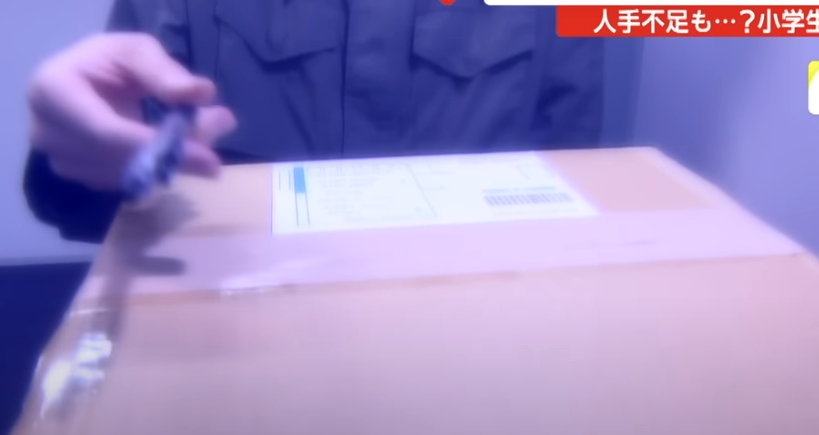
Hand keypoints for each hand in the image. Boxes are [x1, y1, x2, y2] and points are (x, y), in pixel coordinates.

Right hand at [28, 33, 236, 190]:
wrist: (85, 85)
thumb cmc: (109, 64)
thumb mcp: (136, 51)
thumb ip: (164, 71)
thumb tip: (201, 92)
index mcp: (52, 92)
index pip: (105, 132)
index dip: (155, 147)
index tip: (208, 158)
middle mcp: (48, 133)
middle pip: (119, 161)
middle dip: (174, 159)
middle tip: (216, 157)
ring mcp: (61, 162)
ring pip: (127, 178)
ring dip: (171, 166)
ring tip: (202, 143)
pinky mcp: (81, 179)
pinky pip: (128, 185)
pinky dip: (159, 173)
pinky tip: (178, 153)